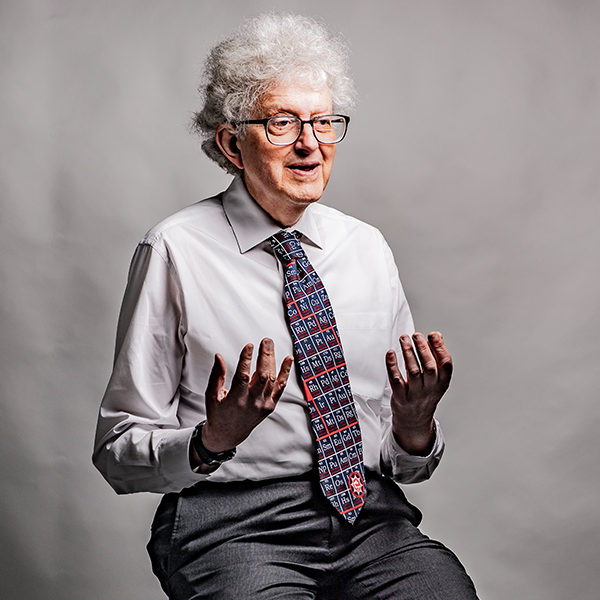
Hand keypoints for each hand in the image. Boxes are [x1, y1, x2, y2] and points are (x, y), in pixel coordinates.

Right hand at [201, 338, 293, 452]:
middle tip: (265, 341)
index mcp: (236, 399)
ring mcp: (263, 404)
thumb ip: (216, 375)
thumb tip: (219, 356)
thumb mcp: (211, 396)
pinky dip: (286, 372)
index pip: (243, 376)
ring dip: (273, 360)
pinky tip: (288, 359)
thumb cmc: (218, 413)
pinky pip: (281, 387)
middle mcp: (252, 402)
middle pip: (263, 375)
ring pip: (272, 379)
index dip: (246, 359)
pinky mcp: (270, 405)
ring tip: (270, 345)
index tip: (249, 346)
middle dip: (265, 356)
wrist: (228, 435)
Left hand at [386, 331, 451, 455]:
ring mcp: (415, 394)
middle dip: (423, 348)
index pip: (446, 364)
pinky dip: (392, 365)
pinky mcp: (400, 397)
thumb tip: (437, 335)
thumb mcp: (437, 378)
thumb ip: (437, 357)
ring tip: (404, 339)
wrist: (414, 420)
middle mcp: (430, 388)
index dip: (440, 348)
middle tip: (416, 335)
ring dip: (408, 352)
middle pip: (429, 367)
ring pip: (413, 371)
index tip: (433, 335)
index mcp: (442, 382)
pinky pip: (396, 380)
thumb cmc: (425, 393)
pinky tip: (391, 353)